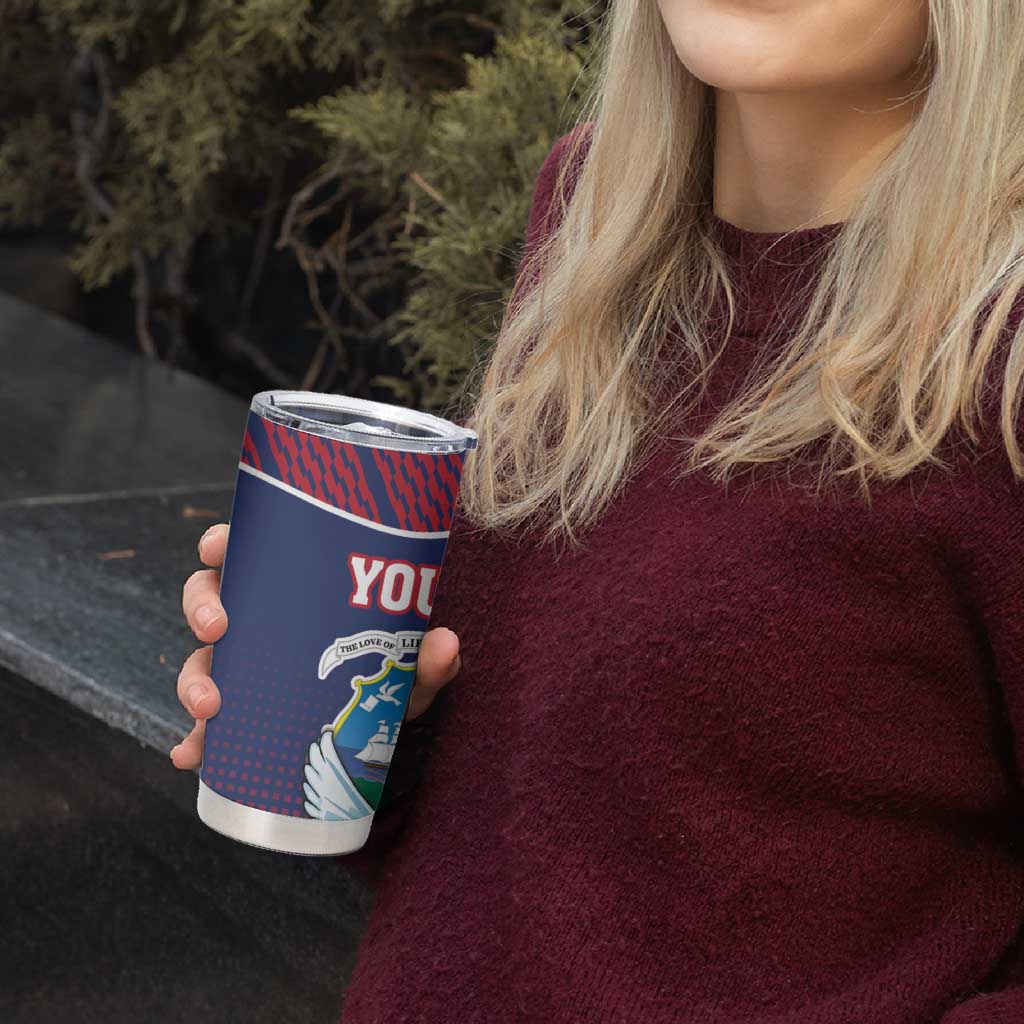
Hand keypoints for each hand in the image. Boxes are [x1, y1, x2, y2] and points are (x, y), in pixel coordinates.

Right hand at [169, 523, 461, 768]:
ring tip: (209, 706)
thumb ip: (427, 658)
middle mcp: (258, 621)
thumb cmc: (389, 675)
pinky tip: (190, 756)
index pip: (247, 552)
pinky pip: (206, 727)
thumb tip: (446, 643)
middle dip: (202, 610)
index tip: (216, 547)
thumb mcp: (408, 667)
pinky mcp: (240, 716)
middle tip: (218, 628)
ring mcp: (244, 668)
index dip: (221, 543)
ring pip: (200, 660)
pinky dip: (194, 741)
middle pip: (208, 599)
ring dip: (193, 680)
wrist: (383, 727)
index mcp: (289, 590)